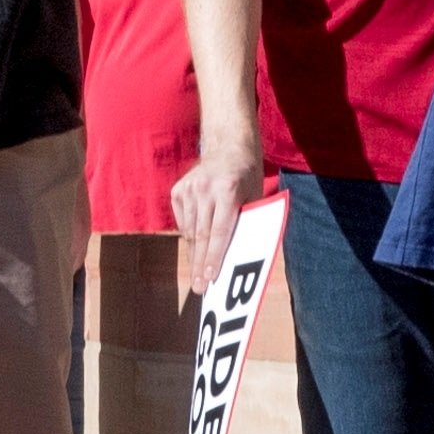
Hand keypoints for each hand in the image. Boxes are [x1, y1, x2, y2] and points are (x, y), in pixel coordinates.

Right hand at [172, 143, 263, 290]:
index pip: (219, 231)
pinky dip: (189, 237)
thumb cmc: (248, 176)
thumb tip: (240, 258)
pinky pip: (182, 222)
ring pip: (189, 231)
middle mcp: (204, 188)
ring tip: (197, 275)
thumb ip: (247, 222)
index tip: (210, 278)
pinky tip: (196, 248)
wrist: (229, 145)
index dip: (214, 257)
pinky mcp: (178, 190)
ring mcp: (188, 188)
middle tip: (199, 288)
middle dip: (200, 265)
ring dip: (194, 255)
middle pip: (201, 235)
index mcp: (227, 190)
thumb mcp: (256, 196)